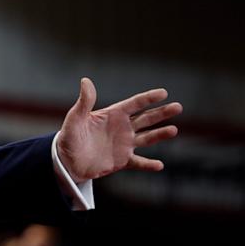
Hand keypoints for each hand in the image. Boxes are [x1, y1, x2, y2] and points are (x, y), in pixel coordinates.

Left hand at [57, 77, 181, 183]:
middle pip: (146, 118)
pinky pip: (138, 162)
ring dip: (160, 134)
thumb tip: (85, 80)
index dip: (148, 98)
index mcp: (112, 115)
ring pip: (147, 138)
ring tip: (174, 130)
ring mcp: (124, 144)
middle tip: (178, 107)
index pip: (134, 104)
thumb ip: (84, 102)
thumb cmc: (69, 137)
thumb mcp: (75, 119)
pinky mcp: (122, 160)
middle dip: (161, 113)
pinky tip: (159, 165)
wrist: (66, 161)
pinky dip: (149, 164)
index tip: (164, 93)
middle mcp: (121, 128)